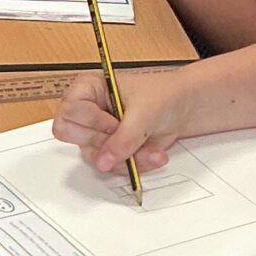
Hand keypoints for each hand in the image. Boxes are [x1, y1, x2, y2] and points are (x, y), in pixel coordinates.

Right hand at [50, 65, 187, 174]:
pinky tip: (150, 153)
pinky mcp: (110, 150)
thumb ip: (123, 138)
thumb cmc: (164, 95)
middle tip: (128, 133)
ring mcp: (97, 133)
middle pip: (74, 137)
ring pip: (94, 157)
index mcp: (88, 88)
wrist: (186, 108)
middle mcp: (87, 111)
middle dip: (107, 142)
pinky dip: (133, 165)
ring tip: (149, 148)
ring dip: (126, 157)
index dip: (93, 123)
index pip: (69, 113)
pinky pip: (111, 167)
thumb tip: (103, 160)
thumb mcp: (144, 113)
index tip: (115, 123)